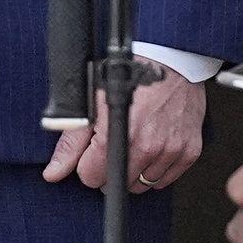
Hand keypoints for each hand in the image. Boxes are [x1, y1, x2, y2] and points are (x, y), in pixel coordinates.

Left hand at [45, 67, 207, 191]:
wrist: (170, 57)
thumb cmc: (130, 72)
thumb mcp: (93, 102)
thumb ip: (71, 142)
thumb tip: (53, 173)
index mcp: (118, 136)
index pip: (91, 178)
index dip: (89, 162)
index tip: (95, 146)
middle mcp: (147, 147)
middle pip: (117, 185)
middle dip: (111, 167)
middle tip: (117, 140)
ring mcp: (170, 150)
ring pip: (142, 185)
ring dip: (135, 170)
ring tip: (136, 140)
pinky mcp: (189, 150)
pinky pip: (166, 179)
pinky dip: (158, 168)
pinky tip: (154, 144)